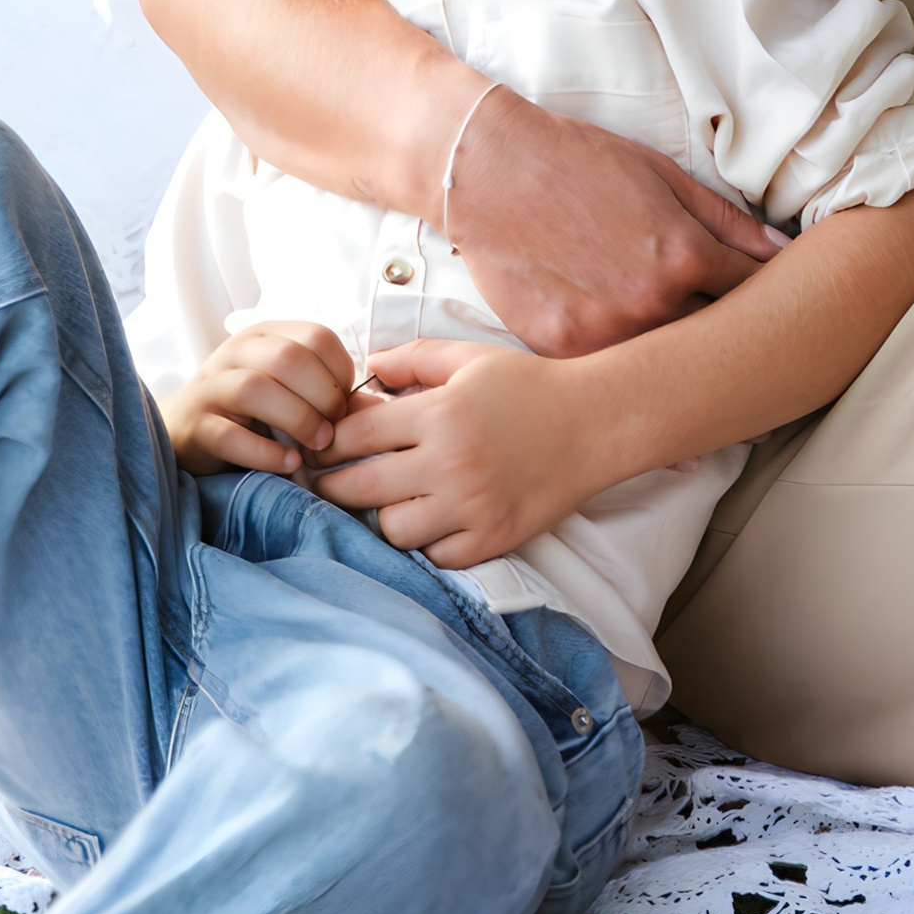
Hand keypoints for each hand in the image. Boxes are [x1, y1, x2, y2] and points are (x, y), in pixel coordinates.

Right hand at [159, 319, 355, 476]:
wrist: (186, 430)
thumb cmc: (250, 409)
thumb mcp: (289, 389)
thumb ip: (328, 392)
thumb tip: (377, 408)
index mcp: (266, 335)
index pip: (317, 336)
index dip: (340, 371)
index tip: (344, 404)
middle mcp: (236, 352)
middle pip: (288, 358)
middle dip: (321, 397)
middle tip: (333, 429)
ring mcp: (212, 387)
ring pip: (256, 389)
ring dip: (297, 420)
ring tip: (316, 446)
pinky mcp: (198, 426)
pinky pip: (231, 436)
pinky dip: (267, 453)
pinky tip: (289, 464)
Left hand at [313, 339, 601, 566]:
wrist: (594, 424)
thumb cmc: (530, 386)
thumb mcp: (471, 358)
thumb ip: (415, 359)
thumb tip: (369, 366)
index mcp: (439, 415)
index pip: (355, 436)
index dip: (328, 442)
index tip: (320, 446)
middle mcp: (449, 465)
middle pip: (360, 488)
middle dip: (333, 485)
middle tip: (326, 482)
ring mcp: (471, 507)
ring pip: (393, 530)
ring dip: (383, 515)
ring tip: (388, 500)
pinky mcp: (492, 538)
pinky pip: (435, 556)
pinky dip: (426, 542)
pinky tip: (430, 520)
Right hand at [445, 88, 784, 357]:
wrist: (489, 171)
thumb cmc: (578, 162)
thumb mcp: (662, 176)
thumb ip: (726, 221)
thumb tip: (782, 250)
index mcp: (683, 254)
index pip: (751, 294)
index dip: (767, 299)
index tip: (778, 307)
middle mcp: (649, 301)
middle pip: (713, 339)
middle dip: (728, 335)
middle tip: (736, 335)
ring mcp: (603, 331)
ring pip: (662, 364)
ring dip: (676, 358)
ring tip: (678, 349)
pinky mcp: (560, 349)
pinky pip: (607, 371)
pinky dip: (620, 367)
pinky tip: (625, 356)